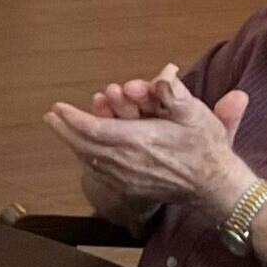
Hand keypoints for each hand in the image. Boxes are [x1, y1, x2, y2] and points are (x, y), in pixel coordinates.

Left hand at [48, 70, 254, 219]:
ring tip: (61, 129)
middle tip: (52, 116)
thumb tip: (163, 77)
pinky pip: (99, 173)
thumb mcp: (196, 115)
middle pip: (83, 146)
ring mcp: (126, 179)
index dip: (72, 118)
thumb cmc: (205, 147)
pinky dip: (86, 158)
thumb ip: (176, 94)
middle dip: (64, 130)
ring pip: (89, 160)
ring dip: (72, 143)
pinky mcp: (129, 189)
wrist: (214, 185)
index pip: (94, 130)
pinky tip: (82, 150)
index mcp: (138, 142)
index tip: (57, 108)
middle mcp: (126, 162)